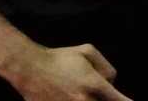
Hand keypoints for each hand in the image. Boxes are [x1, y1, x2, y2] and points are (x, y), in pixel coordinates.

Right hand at [3, 43, 133, 100]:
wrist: (29, 68)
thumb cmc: (60, 58)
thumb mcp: (88, 52)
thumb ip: (106, 69)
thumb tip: (110, 84)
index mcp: (94, 85)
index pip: (118, 100)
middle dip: (104, 98)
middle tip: (94, 89)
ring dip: (90, 99)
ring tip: (77, 89)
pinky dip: (74, 99)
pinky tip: (68, 93)